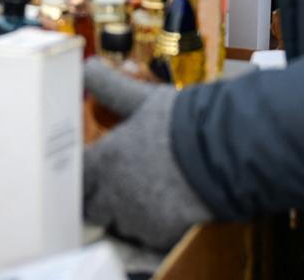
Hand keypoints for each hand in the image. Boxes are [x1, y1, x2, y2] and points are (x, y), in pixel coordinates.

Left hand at [82, 58, 211, 250]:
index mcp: (105, 161)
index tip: (82, 170)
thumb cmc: (184, 122)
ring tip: (143, 194)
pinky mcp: (163, 237)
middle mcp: (115, 195)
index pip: (74, 177)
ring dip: (124, 213)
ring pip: (119, 224)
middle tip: (109, 186)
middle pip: (90, 207)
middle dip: (96, 198)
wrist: (229, 152)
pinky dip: (151, 227)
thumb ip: (111, 87)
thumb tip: (87, 67)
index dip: (77, 174)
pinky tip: (164, 208)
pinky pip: (147, 237)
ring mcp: (138, 220)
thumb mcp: (143, 100)